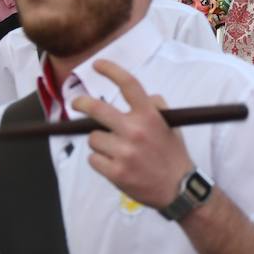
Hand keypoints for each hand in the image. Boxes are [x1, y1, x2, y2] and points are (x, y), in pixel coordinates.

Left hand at [75, 60, 193, 208]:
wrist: (178, 188)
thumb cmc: (173, 153)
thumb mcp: (171, 125)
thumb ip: (156, 107)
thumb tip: (141, 96)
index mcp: (150, 116)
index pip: (129, 85)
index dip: (111, 70)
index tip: (98, 64)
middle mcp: (136, 131)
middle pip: (97, 109)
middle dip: (81, 103)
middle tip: (76, 103)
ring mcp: (124, 152)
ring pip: (94, 138)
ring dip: (101, 142)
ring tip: (117, 151)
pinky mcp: (115, 171)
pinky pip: (93, 159)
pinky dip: (100, 160)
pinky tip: (116, 164)